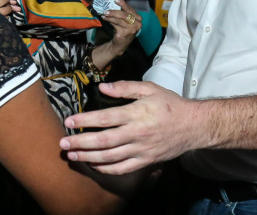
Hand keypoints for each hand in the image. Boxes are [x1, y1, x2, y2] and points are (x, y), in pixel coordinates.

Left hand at [59, 81, 200, 174]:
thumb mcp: (149, 88)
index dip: (85, 120)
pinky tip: (93, 165)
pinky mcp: (146, 161)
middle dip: (80, 143)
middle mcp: (137, 133)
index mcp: (136, 113)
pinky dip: (106, 169)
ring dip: (88, 158)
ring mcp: (141, 150)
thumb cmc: (170, 104)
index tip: (69, 121)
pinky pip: (123, 168)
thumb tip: (102, 87)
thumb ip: (125, 87)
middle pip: (103, 141)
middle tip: (63, 144)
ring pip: (110, 157)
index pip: (105, 118)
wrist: (193, 126)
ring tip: (72, 156)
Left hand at [100, 0, 140, 56]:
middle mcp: (137, 24)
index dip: (123, 4)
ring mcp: (132, 29)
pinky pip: (115, 25)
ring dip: (110, 17)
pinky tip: (105, 19)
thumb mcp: (126, 21)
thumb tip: (114, 3)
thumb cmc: (124, 29)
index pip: (130, 9)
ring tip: (104, 14)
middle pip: (124, 15)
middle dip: (114, 11)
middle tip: (106, 10)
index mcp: (139, 19)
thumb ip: (124, 13)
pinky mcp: (125, 33)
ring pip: (119, 20)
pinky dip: (110, 21)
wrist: (121, 43)